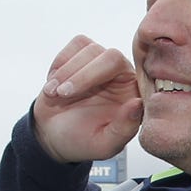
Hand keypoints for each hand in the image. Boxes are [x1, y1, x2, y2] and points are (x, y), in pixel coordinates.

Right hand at [32, 35, 143, 163]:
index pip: (128, 75)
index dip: (97, 77)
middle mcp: (122, 76)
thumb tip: (136, 104)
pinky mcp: (85, 54)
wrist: (54, 135)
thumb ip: (123, 129)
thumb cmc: (81, 142)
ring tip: (54, 95)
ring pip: (89, 49)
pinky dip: (60, 64)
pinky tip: (54, 85)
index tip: (70, 95)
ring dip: (66, 72)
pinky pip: (76, 45)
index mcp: (133, 95)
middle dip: (81, 75)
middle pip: (110, 56)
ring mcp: (103, 63)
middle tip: (61, 94)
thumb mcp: (103, 146)